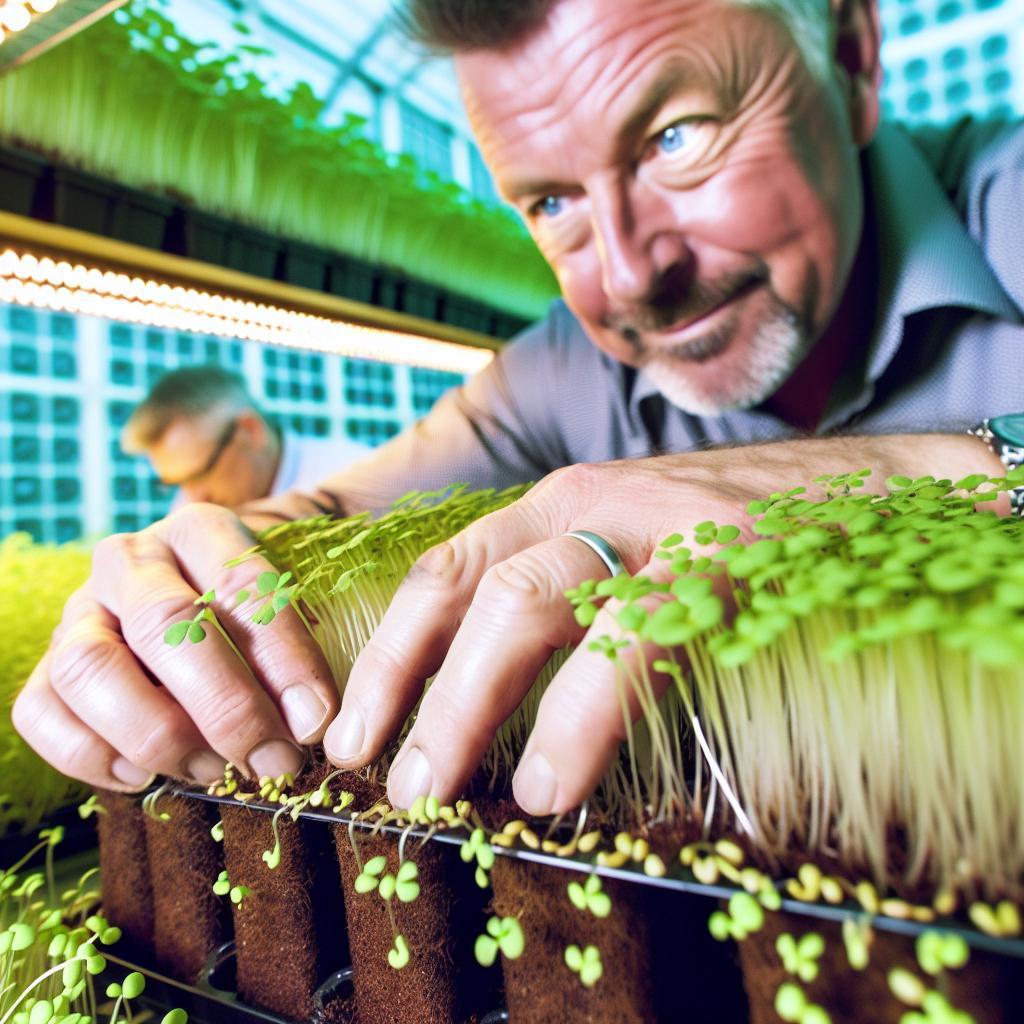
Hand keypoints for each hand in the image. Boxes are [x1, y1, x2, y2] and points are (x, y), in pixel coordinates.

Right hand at [13, 503, 338, 790]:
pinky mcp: (46, 664)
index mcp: (201, 530)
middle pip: (163, 624)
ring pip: (89, 669)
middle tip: (272, 758)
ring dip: (156, 733)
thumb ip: (300, 650)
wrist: (196, 601)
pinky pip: (40, 713)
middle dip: (226, 705)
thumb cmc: (256, 612)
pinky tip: (146, 776)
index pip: (242, 585)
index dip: (283, 658)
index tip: (315, 719)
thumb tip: (309, 724)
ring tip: (211, 769)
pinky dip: (91, 756)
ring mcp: (79, 611)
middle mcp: (130, 560)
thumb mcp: (292, 605)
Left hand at [324, 433, 1002, 813]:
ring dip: (472, 701)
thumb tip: (492, 708)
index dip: (390, 652)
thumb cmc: (732, 542)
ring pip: (532, 603)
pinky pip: (632, 639)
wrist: (862, 491)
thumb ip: (568, 606)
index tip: (354, 729)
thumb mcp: (628, 553)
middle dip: (419, 688)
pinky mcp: (720, 557)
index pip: (445, 570)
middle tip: (390, 779)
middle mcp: (592, 501)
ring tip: (443, 788)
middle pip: (477, 590)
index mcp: (558, 503)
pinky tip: (551, 778)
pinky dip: (579, 714)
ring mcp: (653, 524)